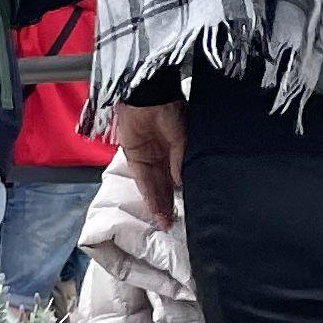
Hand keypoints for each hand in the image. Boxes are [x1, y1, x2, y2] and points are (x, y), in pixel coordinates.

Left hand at [108, 100, 185, 216]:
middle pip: (166, 187)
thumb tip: (181, 185)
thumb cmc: (170, 112)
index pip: (180, 180)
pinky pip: (141, 180)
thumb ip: (180, 163)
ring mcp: (149, 158)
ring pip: (154, 187)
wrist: (148, 97)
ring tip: (164, 223)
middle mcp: (164, 158)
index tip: (188, 213)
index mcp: (179, 152)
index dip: (183, 196)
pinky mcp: (133, 157)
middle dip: (168, 206)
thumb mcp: (182, 140)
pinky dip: (147, 194)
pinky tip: (154, 208)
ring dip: (158, 205)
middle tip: (173, 225)